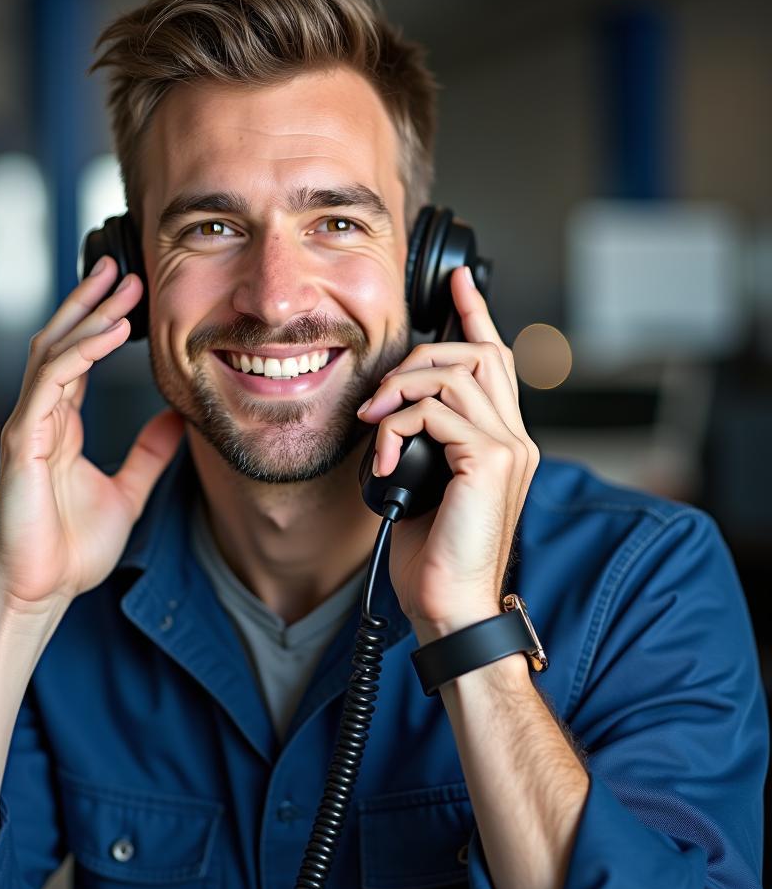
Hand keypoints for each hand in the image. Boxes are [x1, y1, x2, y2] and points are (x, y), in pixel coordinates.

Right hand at [0, 256, 183, 616]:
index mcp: (60, 425)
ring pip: (53, 352)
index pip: (77, 357)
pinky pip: (50, 383)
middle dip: (91, 302)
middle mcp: (40, 417)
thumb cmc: (71, 548)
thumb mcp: (127, 491)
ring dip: (87, 315)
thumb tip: (177, 419)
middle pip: (61, 341)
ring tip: (120, 286)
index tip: (131, 293)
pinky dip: (80, 352)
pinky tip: (110, 331)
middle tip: (123, 267)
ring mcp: (27, 426)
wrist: (40, 591)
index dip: (101, 321)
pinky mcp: (22, 442)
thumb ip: (148, 454)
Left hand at [356, 266, 539, 641]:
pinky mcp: (489, 460)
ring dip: (400, 389)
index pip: (496, 359)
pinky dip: (396, 427)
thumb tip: (392, 413)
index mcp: (501, 441)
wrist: (450, 607)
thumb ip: (422, 441)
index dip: (476, 314)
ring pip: (454, 372)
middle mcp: (514, 437)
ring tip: (374, 423)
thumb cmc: (434, 556)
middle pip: (477, 353)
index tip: (458, 281)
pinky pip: (434, 411)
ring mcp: (508, 446)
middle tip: (379, 394)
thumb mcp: (423, 484)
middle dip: (419, 357)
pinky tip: (384, 460)